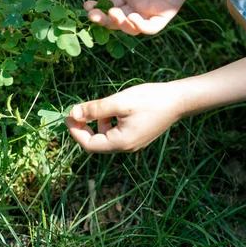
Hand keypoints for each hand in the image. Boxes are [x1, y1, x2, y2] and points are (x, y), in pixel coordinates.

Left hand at [65, 82, 189, 153]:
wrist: (179, 100)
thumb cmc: (150, 99)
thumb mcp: (119, 102)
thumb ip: (95, 109)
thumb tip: (72, 114)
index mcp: (121, 142)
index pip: (89, 144)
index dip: (75, 132)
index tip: (66, 117)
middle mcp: (127, 147)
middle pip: (96, 142)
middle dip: (84, 126)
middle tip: (76, 110)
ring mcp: (134, 142)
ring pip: (106, 136)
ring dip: (98, 122)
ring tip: (102, 105)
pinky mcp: (138, 135)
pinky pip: (116, 132)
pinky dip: (109, 121)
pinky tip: (114, 107)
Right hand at [85, 0, 205, 34]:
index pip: (108, 6)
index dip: (97, 9)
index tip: (87, 6)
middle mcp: (137, 3)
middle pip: (115, 20)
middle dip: (103, 21)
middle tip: (93, 15)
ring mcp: (150, 10)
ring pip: (130, 28)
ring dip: (119, 25)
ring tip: (114, 13)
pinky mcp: (164, 14)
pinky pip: (150, 28)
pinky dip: (139, 27)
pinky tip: (132, 17)